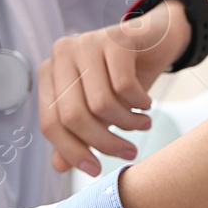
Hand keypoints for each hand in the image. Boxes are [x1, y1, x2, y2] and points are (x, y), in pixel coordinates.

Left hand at [37, 0, 189, 175]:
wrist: (157, 38)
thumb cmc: (123, 76)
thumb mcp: (98, 108)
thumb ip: (76, 134)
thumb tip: (59, 166)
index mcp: (50, 73)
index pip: (50, 123)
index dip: (72, 151)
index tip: (96, 169)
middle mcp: (62, 54)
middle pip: (73, 116)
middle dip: (104, 142)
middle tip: (129, 152)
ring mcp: (87, 43)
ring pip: (101, 104)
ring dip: (127, 123)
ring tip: (142, 124)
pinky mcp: (115, 38)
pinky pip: (124, 87)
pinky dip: (139, 103)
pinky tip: (146, 103)